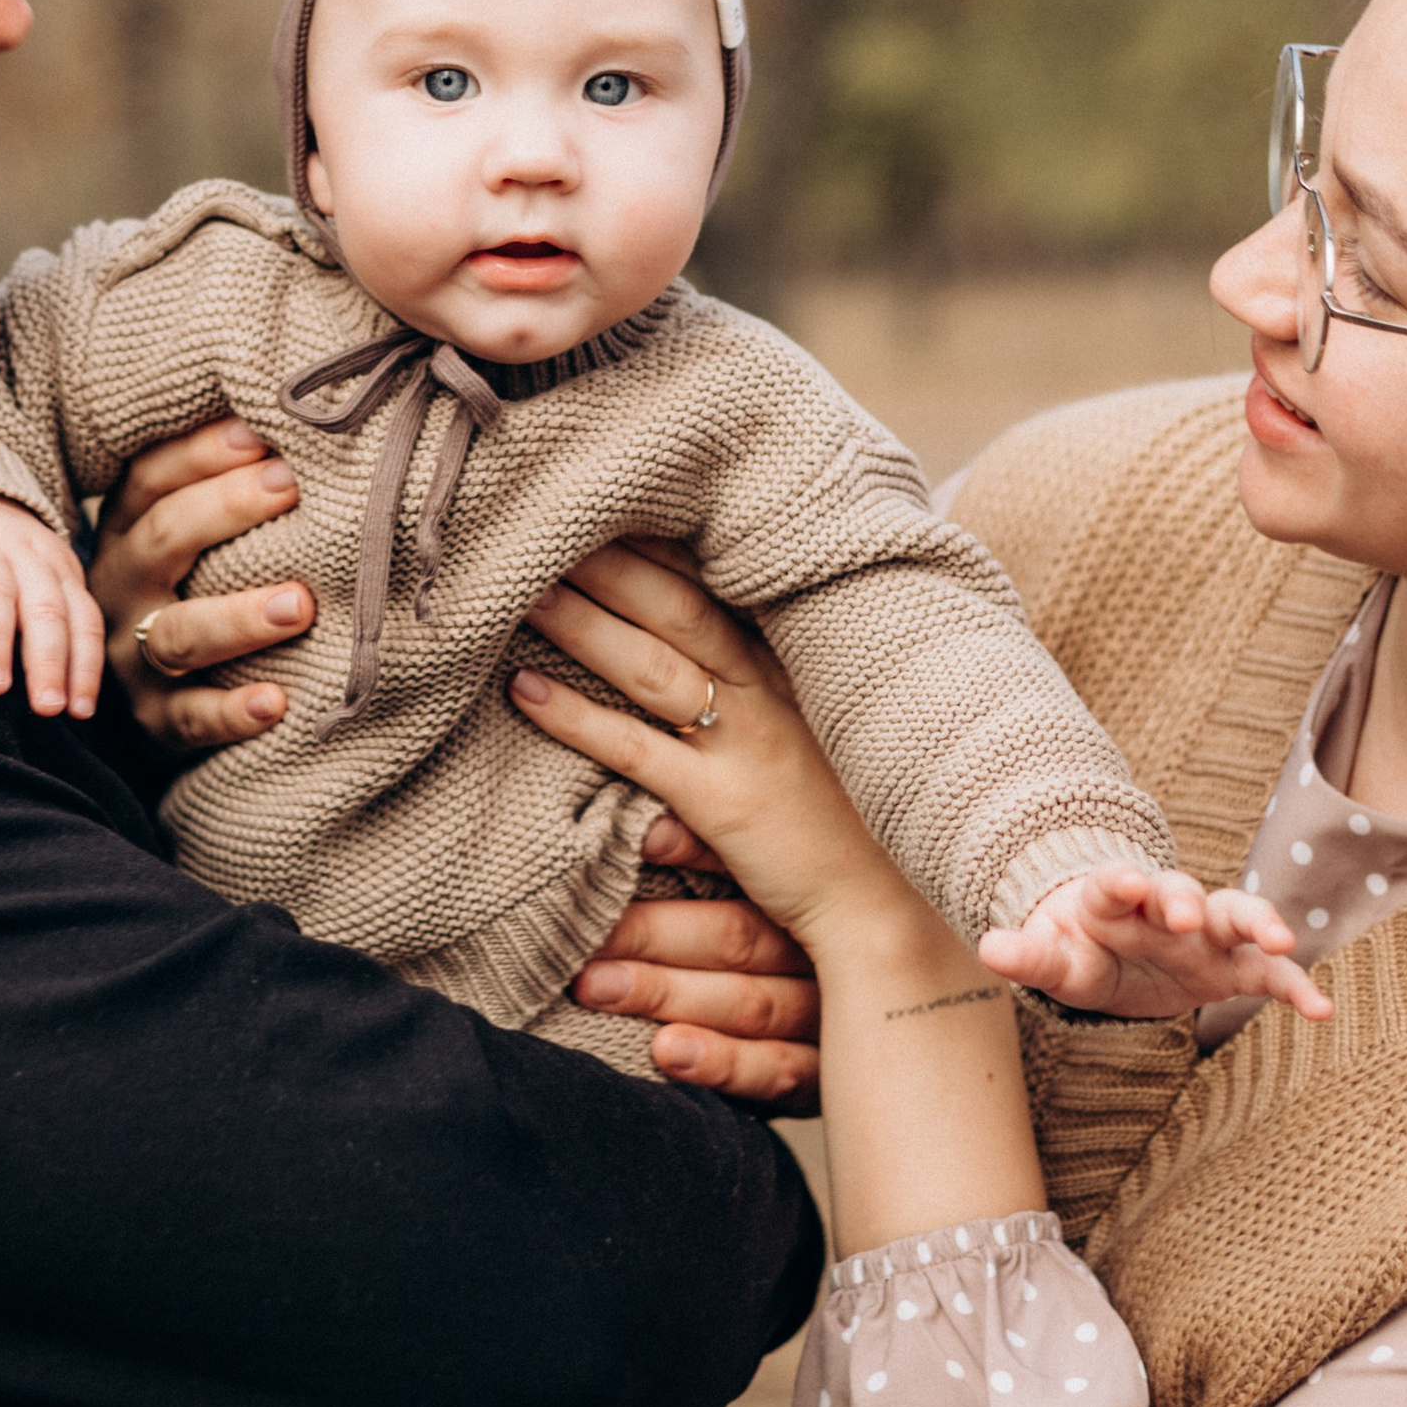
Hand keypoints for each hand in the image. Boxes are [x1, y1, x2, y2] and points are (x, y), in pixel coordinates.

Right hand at [0, 493, 103, 718]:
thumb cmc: (8, 566)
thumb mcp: (43, 585)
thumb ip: (55, 630)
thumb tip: (64, 709)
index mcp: (61, 574)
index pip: (82, 621)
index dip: (84, 666)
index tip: (79, 711)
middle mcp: (28, 560)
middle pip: (44, 610)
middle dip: (47, 662)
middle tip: (46, 707)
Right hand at [86, 418, 316, 745]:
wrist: (142, 693)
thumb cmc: (191, 583)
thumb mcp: (187, 528)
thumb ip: (227, 477)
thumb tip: (300, 412)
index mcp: (127, 529)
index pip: (152, 479)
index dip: (202, 452)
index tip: (264, 432)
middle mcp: (122, 587)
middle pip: (163, 541)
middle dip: (226, 509)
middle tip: (291, 484)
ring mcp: (133, 658)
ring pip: (178, 635)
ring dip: (240, 617)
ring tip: (301, 604)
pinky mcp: (158, 720)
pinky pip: (192, 718)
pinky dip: (233, 712)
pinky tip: (277, 702)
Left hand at [509, 544, 907, 952]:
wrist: (883, 902)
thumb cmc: (845, 815)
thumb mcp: (811, 729)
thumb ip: (758, 681)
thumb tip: (695, 628)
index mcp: (786, 667)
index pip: (715, 587)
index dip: (657, 544)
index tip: (604, 504)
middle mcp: (768, 693)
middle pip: (677, 608)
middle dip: (611, 563)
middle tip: (547, 522)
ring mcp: (748, 745)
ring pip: (651, 667)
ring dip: (583, 623)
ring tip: (523, 589)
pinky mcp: (725, 802)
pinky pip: (637, 749)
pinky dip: (575, 717)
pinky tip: (525, 690)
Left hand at [570, 814, 821, 1107]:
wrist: (870, 1039)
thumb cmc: (774, 954)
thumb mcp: (760, 899)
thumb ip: (715, 859)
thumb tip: (642, 821)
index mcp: (806, 901)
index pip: (750, 869)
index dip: (694, 849)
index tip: (638, 838)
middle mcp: (822, 955)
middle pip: (738, 937)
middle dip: (653, 934)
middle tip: (585, 934)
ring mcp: (826, 1019)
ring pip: (749, 1002)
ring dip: (667, 994)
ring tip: (598, 988)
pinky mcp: (821, 1078)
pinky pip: (776, 1071)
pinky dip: (721, 1062)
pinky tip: (668, 1053)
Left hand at [979, 866, 1326, 1023]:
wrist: (1114, 952)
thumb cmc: (1081, 949)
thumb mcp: (1054, 959)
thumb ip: (1028, 956)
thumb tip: (988, 947)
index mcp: (1115, 897)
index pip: (1116, 882)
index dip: (1123, 881)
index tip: (1129, 883)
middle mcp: (1166, 907)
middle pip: (1181, 891)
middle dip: (1185, 899)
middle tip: (1187, 913)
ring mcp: (1207, 933)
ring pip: (1237, 915)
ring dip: (1258, 923)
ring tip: (1281, 940)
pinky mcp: (1235, 965)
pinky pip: (1271, 972)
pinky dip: (1297, 986)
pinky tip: (1322, 1011)